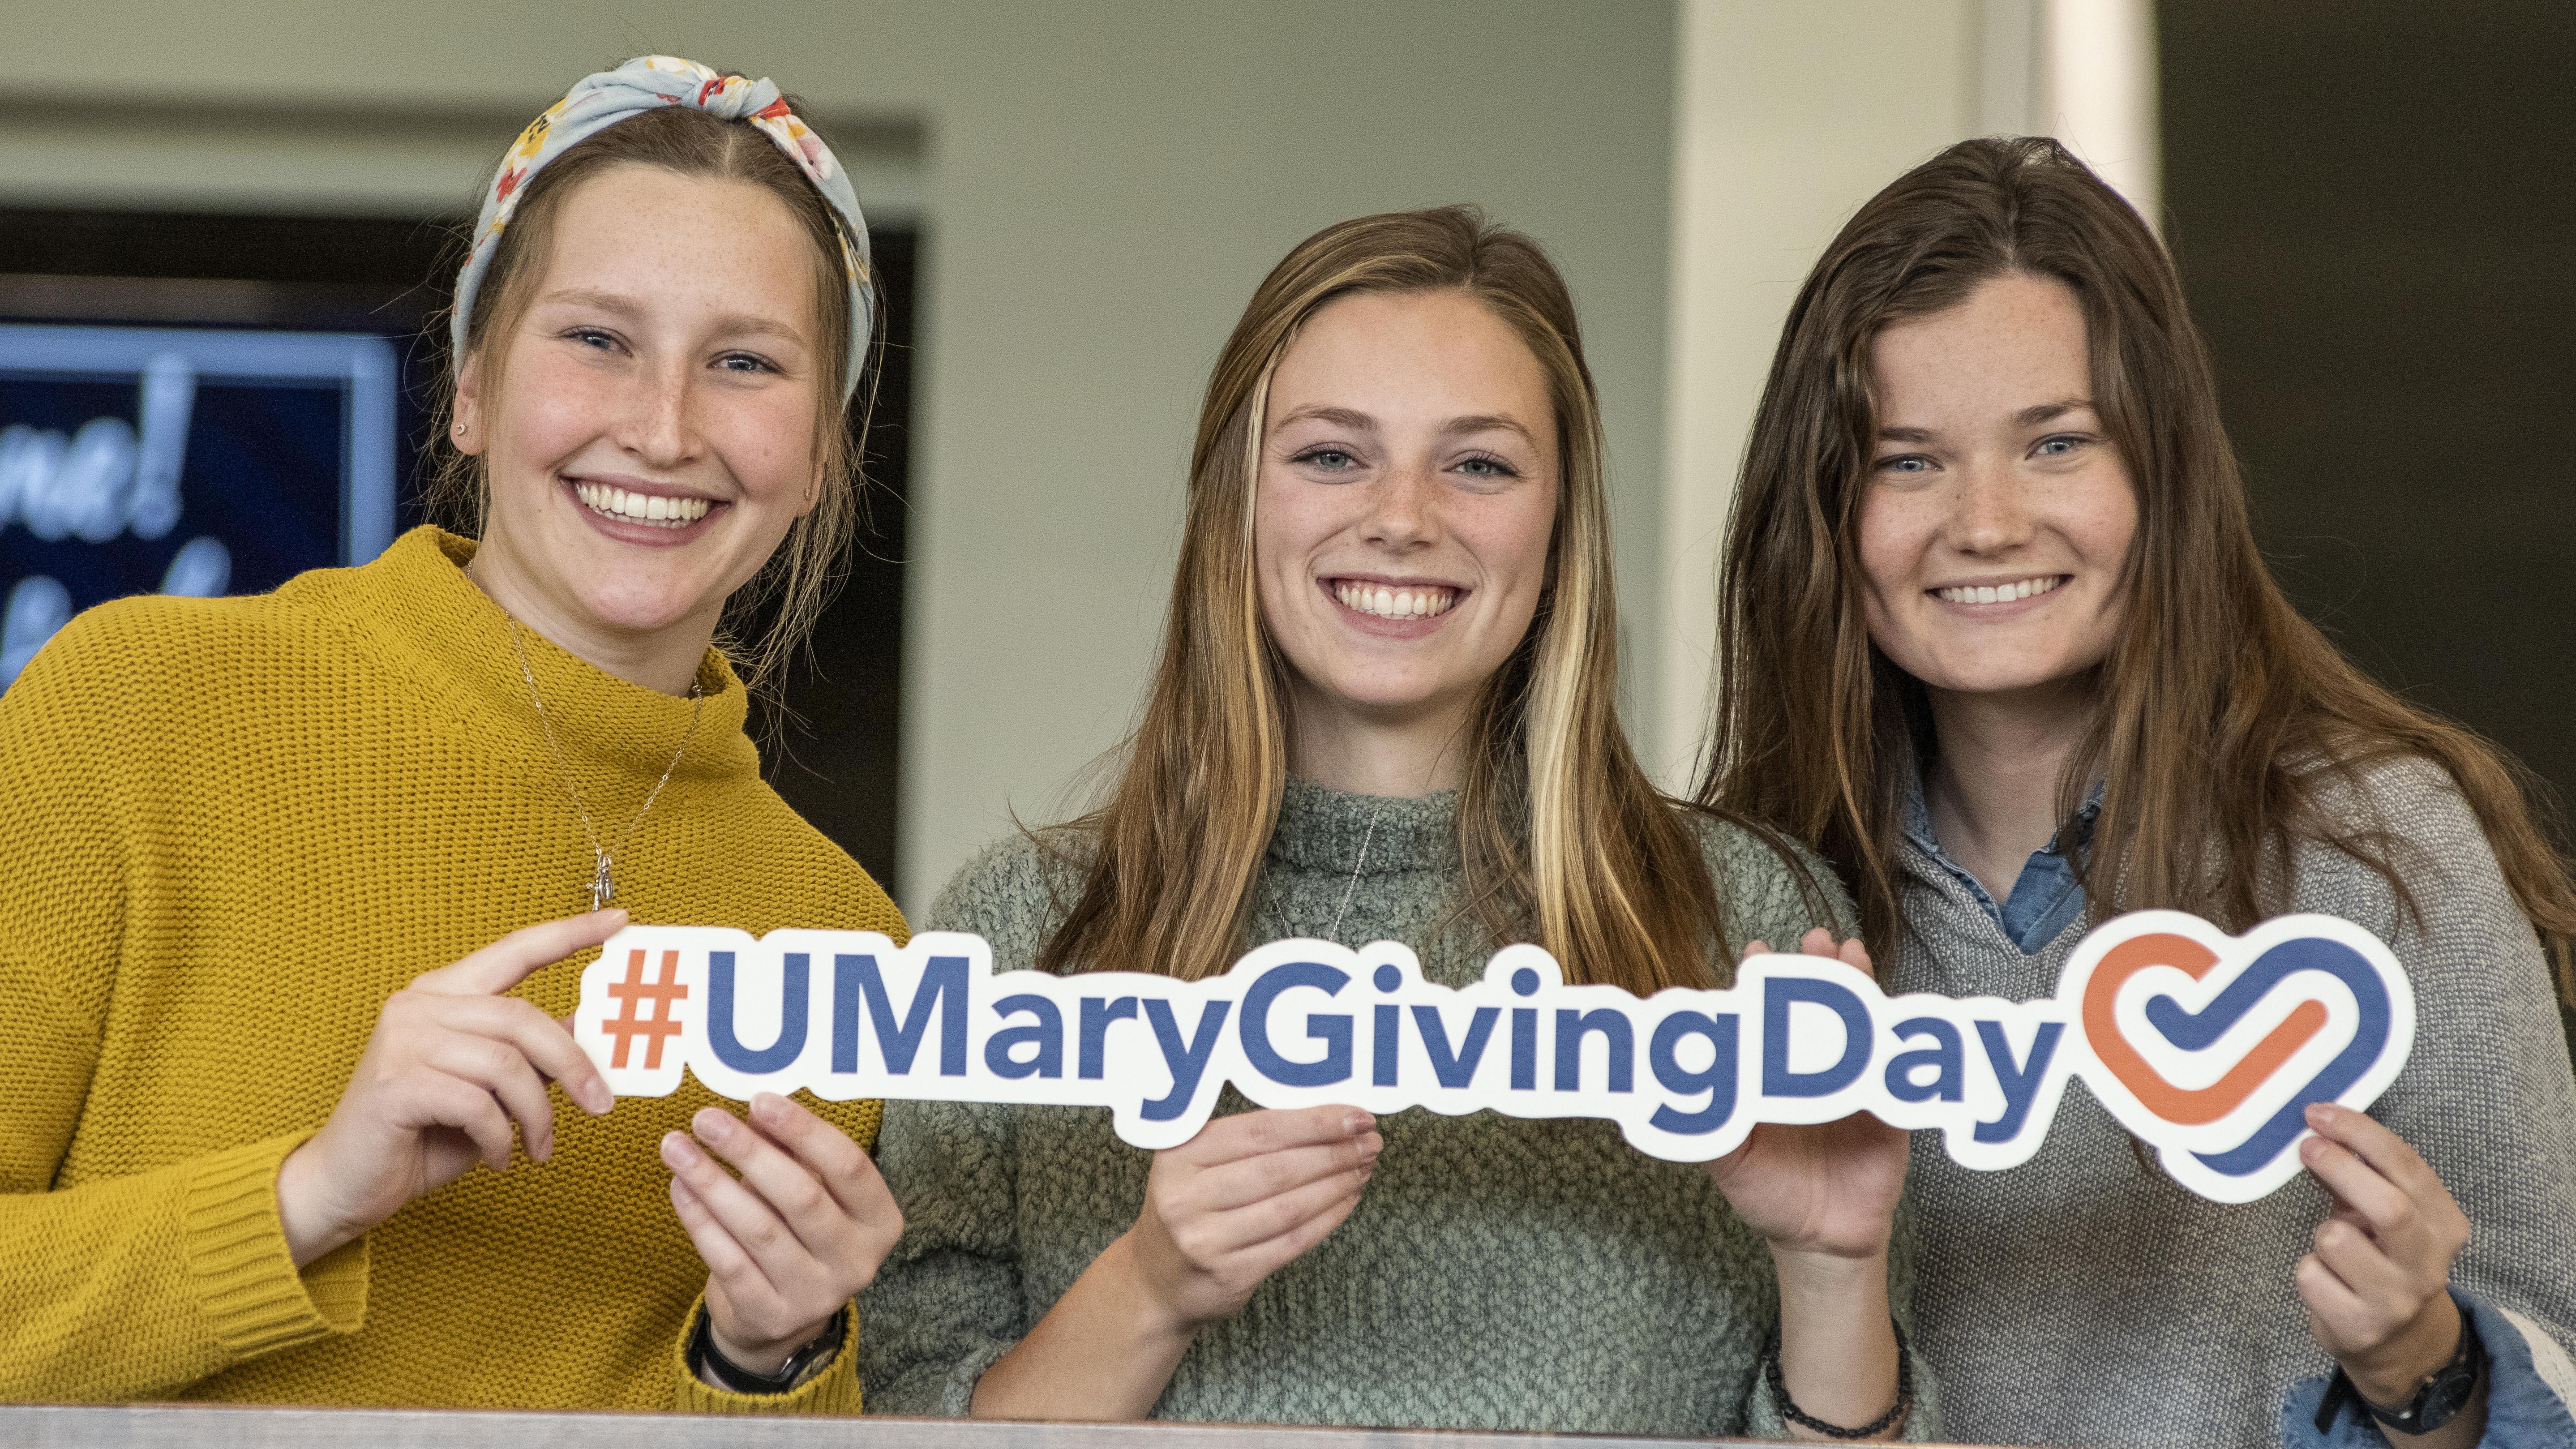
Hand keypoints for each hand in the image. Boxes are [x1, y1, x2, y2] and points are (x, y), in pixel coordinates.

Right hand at [277, 911, 621, 1265]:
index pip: (515, 950)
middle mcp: (420, 1006)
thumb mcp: (490, 1090)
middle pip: (523, 1018)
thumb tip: (588, 1030)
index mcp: (444, 994)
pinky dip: (501, 1138)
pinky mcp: (395, 1082)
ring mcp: (403, 1040)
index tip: (621, 921)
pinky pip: (477, 1104)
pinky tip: (499, 1158)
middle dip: (573, 1065)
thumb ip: (529, 1057)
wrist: (347, 1184)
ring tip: (540, 1147)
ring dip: (538, 1114)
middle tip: (600, 1105)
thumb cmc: (422, 1136)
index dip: (570, 934)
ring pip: (506, 1064)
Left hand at [663, 1092, 903, 1378]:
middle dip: (749, 1151)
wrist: (782, 1315)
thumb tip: (757, 1112)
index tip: (760, 1100)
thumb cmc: (798, 1231)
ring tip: (677, 1147)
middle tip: (706, 1119)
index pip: (849, 1165)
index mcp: (879, 1221)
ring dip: (712, 1182)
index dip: (805, 1130)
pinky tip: (680, 1188)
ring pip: (759, 1229)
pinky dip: (700, 1221)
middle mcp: (857, 1261)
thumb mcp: (811, 1189)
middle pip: (801, 1196)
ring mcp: (815, 1296)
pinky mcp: (770, 1316)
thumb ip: (792, 1152)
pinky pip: (728, 1262)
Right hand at [1122, 1105, 1380, 1331]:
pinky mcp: (1228, 1275)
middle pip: (1279, 1168)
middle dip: (1336, 1152)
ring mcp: (1205, 1240)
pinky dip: (1328, 1218)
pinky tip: (1349, 1198)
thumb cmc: (1190, 1205)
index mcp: (1179, 1154)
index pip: (1260, 1131)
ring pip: (1290, 1207)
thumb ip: (1243, 1137)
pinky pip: (1292, 1242)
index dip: (1315, 1122)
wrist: (1155, 1279)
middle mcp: (1186, 1197)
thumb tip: (1325, 1112)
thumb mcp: (1193, 1161)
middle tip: (1372, 1141)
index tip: (1355, 1115)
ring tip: (1365, 1166)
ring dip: (1338, 1184)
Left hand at [1704, 930, 1908, 1261]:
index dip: (1763, 982)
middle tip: (1815, 939)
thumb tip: (1669, 1074)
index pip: (1767, 1014)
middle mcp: (1812, 1068)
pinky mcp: (1886, 1111)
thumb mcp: (1727, 1154)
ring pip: (1856, 1024)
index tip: (1757, 953)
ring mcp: (1852, 1084)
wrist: (1815, 1240)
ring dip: (1854, 987)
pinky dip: (1890, 1037)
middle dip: (1815, 969)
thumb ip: (1706, 1113)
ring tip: (1848, 953)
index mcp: (1772, 1070)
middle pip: (1816, 1006)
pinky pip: (1892, 1069)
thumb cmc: (1766, 1192)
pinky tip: (1886, 1012)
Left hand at [2297, 1102, 2473, 1408]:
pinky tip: (2327, 1281)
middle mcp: (2428, 1264)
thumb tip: (2319, 1129)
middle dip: (2342, 1167)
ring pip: (2337, 1241)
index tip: (2319, 1113)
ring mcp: (2396, 1300)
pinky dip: (2309, 1270)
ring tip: (2333, 1249)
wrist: (2397, 1344)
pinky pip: (2311, 1276)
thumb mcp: (2381, 1216)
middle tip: (2307, 1145)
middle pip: (2389, 1206)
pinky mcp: (2360, 1326)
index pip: (2409, 1168)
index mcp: (2444, 1226)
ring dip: (2322, 1234)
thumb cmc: (2382, 1261)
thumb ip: (2360, 1175)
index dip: (2361, 1133)